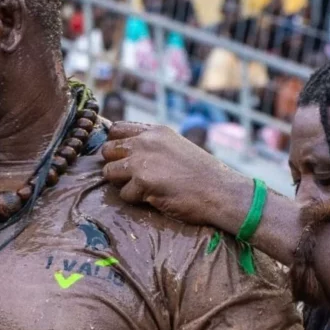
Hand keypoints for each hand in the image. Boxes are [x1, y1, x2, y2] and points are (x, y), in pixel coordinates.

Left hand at [102, 122, 248, 225]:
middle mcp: (146, 141)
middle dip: (115, 165)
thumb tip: (122, 150)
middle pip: (107, 150)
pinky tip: (154, 198)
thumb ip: (151, 144)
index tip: (123, 157)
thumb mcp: (175, 147)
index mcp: (155, 131)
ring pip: (109, 172)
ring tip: (142, 188)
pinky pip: (123, 194)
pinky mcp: (142, 181)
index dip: (115, 145)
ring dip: (122, 183)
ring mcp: (142, 160)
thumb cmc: (201, 174)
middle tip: (131, 177)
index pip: (116, 129)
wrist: (222, 192)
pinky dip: (135, 200)